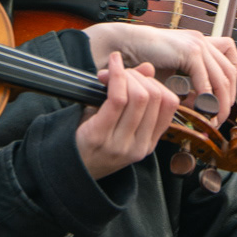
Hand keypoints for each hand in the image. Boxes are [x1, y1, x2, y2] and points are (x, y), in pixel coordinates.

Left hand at [76, 52, 179, 178]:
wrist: (66, 167)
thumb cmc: (91, 140)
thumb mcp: (118, 120)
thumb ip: (136, 94)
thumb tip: (148, 68)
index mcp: (148, 143)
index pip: (170, 104)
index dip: (156, 83)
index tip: (137, 77)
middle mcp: (138, 146)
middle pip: (154, 97)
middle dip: (138, 76)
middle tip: (119, 73)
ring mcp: (120, 144)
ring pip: (139, 96)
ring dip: (126, 75)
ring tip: (110, 72)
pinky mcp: (100, 136)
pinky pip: (117, 99)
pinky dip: (115, 76)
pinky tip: (108, 68)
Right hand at [82, 24, 236, 124]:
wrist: (126, 45)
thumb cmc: (143, 59)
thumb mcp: (172, 71)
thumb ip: (189, 82)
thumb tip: (202, 102)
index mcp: (200, 43)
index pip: (231, 63)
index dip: (231, 85)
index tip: (222, 103)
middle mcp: (202, 41)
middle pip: (231, 73)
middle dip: (228, 98)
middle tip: (218, 117)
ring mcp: (198, 44)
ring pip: (223, 78)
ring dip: (219, 102)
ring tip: (211, 117)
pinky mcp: (190, 51)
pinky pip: (205, 80)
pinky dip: (205, 98)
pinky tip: (200, 109)